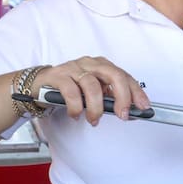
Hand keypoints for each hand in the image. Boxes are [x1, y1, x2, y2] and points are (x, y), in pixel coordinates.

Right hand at [34, 56, 149, 124]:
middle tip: (122, 115)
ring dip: (95, 107)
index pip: (124, 76)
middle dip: (122, 97)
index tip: (143, 107)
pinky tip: (76, 115)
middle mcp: (90, 63)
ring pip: (92, 85)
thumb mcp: (93, 93)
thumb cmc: (70, 89)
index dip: (136, 92)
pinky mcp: (58, 75)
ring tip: (94, 120)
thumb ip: (109, 99)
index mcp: (102, 66)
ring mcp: (73, 68)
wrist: (39, 85)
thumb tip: (129, 112)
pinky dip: (75, 106)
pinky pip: (70, 91)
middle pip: (113, 75)